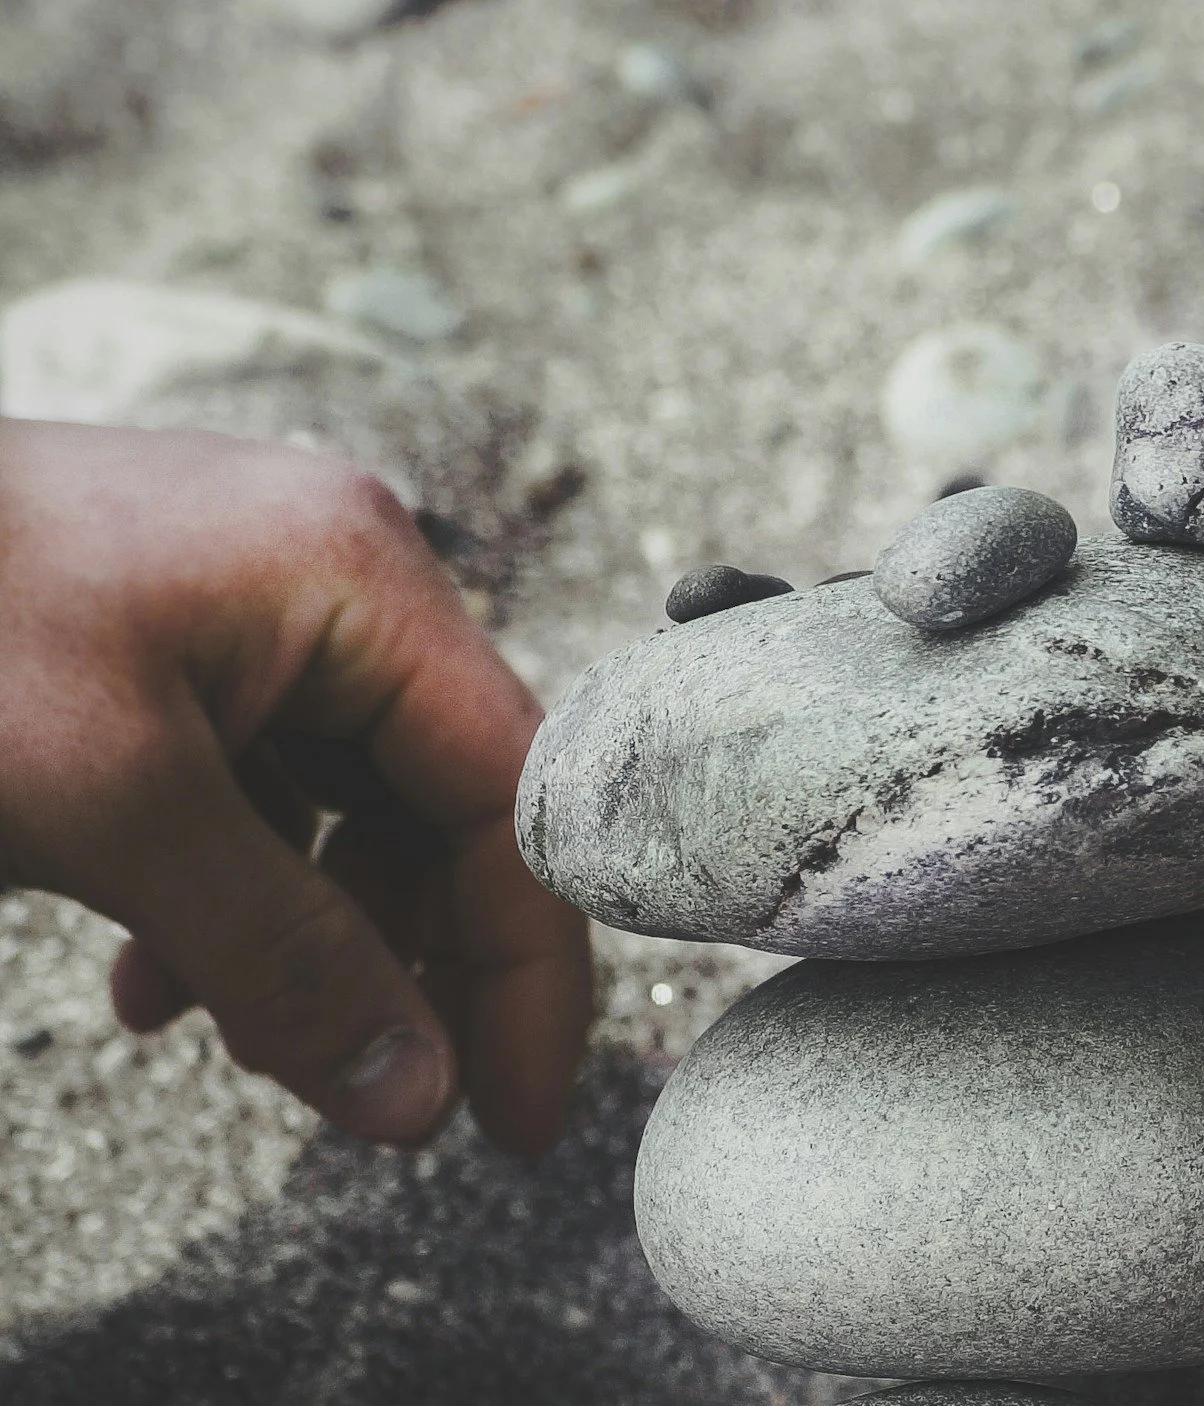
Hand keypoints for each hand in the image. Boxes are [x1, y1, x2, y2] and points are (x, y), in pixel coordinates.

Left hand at [0, 419, 589, 1154]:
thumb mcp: (115, 811)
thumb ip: (282, 959)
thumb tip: (414, 1098)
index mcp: (360, 580)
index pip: (515, 796)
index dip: (527, 967)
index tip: (512, 1116)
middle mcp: (339, 581)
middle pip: (445, 811)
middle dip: (409, 968)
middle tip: (389, 1107)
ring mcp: (264, 609)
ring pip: (353, 816)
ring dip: (311, 945)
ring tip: (235, 1046)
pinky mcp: (192, 647)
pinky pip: (267, 794)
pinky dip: (234, 900)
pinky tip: (158, 983)